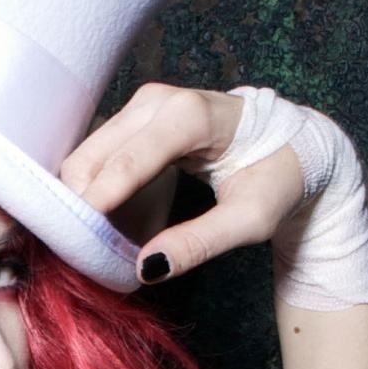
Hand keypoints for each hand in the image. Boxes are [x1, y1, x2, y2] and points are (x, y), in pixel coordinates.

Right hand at [58, 83, 305, 283]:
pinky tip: (106, 217)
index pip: (127, 162)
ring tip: (97, 238)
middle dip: (81, 205)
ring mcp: (142, 105)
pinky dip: (93, 189)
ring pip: (86, 156)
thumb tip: (147, 267)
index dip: (96, 203)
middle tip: (88, 252)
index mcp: (191, 114)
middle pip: (93, 158)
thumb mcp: (252, 218)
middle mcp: (158, 101)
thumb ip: (201, 242)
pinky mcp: (133, 118)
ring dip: (83, 199)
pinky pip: (95, 156)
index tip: (77, 243)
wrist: (290, 146)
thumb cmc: (277, 178)